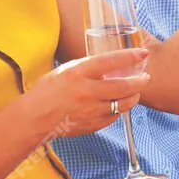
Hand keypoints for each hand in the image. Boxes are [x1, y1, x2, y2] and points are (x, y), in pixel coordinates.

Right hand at [22, 49, 148, 138]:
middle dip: (140, 81)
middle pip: (125, 86)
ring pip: (124, 104)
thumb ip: (90, 68)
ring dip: (133, 96)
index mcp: (78, 73)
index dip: (130, 57)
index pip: (110, 61)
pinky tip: (117, 104)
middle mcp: (86, 92)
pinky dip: (119, 109)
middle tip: (145, 77)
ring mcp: (90, 111)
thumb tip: (114, 64)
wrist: (33, 119)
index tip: (144, 53)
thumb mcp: (66, 71)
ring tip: (135, 91)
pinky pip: (114, 116)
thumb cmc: (48, 91)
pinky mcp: (92, 125)